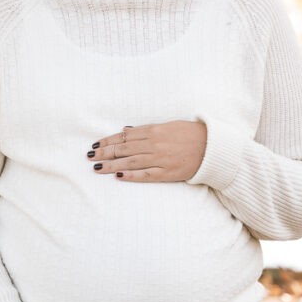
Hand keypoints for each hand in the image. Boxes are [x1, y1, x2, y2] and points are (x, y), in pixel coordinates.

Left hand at [87, 120, 206, 181]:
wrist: (211, 148)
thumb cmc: (190, 134)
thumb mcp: (168, 126)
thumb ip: (146, 129)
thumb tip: (126, 131)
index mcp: (154, 130)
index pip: (125, 136)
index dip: (108, 141)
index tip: (96, 145)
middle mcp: (154, 144)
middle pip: (124, 149)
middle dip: (105, 153)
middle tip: (90, 157)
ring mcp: (160, 159)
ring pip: (130, 162)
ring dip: (112, 165)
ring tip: (98, 168)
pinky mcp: (167, 173)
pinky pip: (145, 175)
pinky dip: (131, 175)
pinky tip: (119, 176)